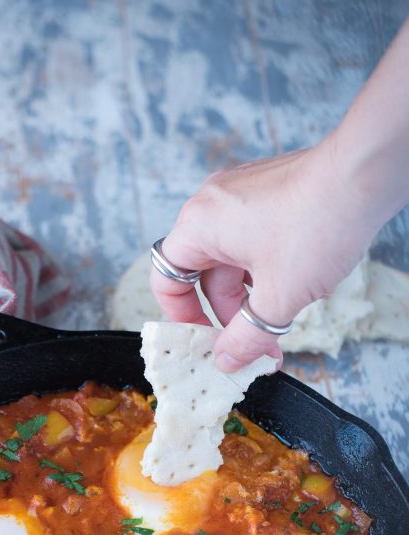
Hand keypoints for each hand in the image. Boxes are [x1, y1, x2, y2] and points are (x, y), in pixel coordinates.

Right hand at [150, 138, 379, 370]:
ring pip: (235, 262)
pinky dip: (269, 271)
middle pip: (206, 276)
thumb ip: (245, 338)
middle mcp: (214, 205)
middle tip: (255, 347)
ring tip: (282, 322)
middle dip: (231, 316)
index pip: (167, 280)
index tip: (204, 341)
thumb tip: (227, 361)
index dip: (182, 318)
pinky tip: (298, 288)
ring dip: (254, 298)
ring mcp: (244, 195)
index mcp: (199, 225)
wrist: (367, 174)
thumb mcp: (278, 298)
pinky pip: (256, 242)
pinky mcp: (271, 194)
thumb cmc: (318, 223)